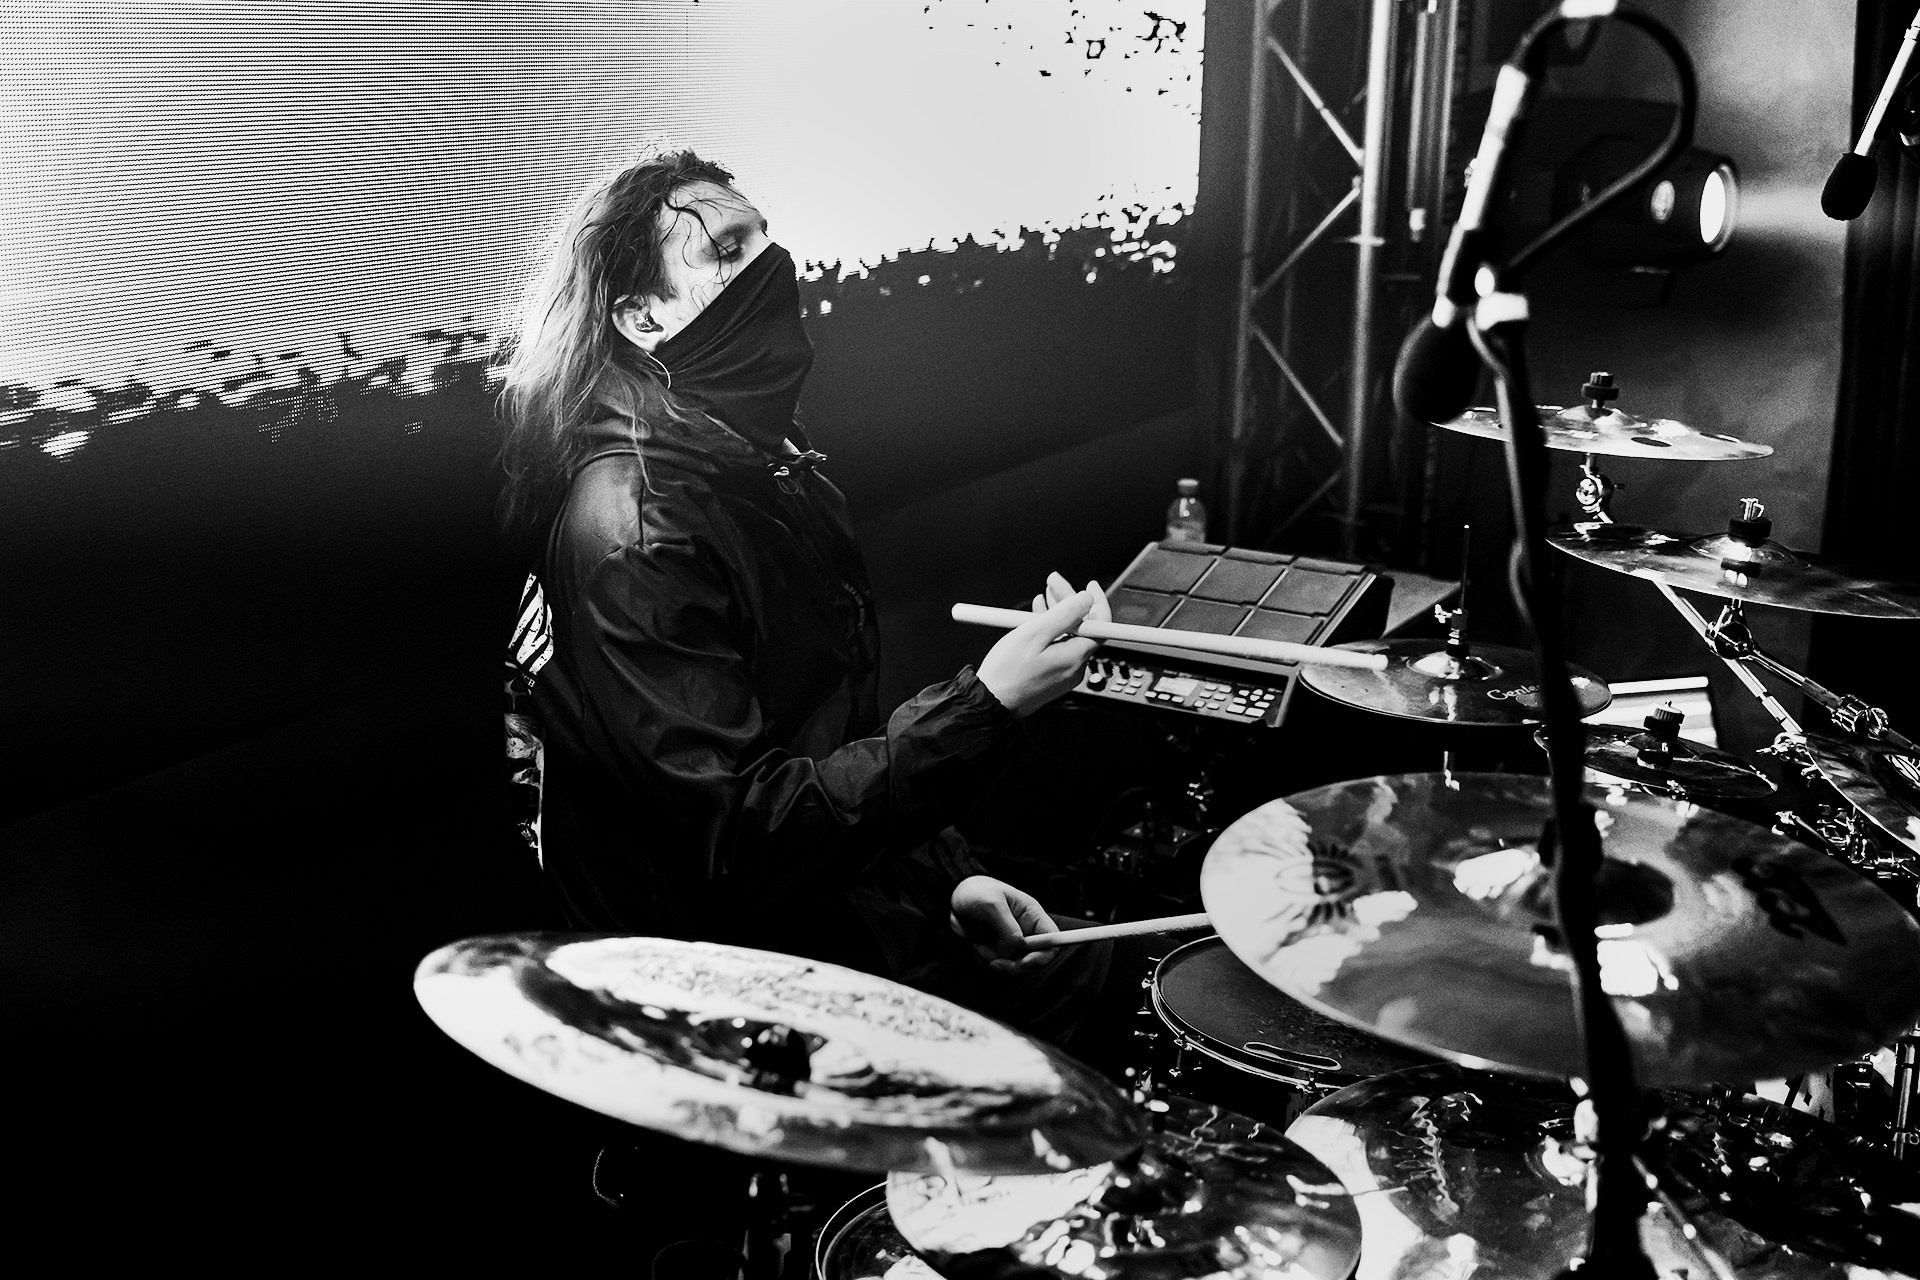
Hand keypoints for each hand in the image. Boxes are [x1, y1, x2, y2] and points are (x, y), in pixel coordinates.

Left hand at [949, 875, 1058, 973]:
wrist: (954, 895)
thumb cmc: (976, 891)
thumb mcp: (993, 905)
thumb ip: (1008, 929)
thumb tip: (1014, 950)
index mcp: (1032, 916)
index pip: (1052, 941)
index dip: (1044, 956)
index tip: (1025, 962)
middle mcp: (1025, 931)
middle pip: (1034, 961)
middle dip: (1015, 966)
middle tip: (995, 963)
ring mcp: (1011, 942)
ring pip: (1013, 966)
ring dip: (993, 960)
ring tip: (978, 944)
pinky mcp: (996, 949)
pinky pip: (996, 965)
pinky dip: (984, 960)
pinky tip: (975, 945)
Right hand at [976, 572, 1109, 717]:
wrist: (990, 702)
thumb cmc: (1007, 672)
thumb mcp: (1034, 633)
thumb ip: (1064, 614)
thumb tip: (1087, 599)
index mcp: (1075, 656)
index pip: (1102, 625)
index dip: (1097, 601)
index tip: (1090, 585)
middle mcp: (1075, 667)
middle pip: (1084, 627)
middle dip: (1070, 602)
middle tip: (1052, 583)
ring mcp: (1065, 673)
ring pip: (1070, 635)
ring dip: (1058, 613)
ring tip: (1042, 596)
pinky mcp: (1054, 676)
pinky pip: (1060, 647)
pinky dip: (1051, 630)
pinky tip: (1038, 618)